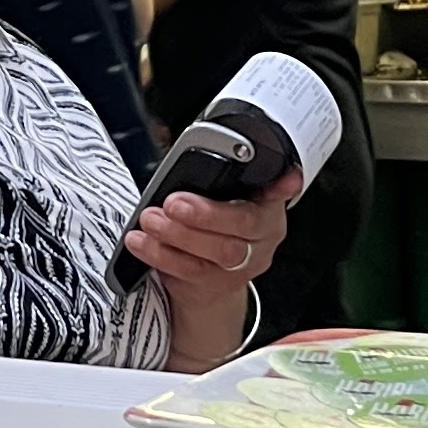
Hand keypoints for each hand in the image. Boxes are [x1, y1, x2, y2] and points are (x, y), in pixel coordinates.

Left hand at [126, 180, 292, 368]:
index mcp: (266, 206)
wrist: (209, 280)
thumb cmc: (213, 227)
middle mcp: (262, 236)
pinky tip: (142, 242)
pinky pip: (190, 270)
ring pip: (218, 251)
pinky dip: (161, 254)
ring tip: (151, 220)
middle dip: (207, 213)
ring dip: (178, 234)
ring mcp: (243, 264)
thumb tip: (185, 142)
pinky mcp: (217, 284)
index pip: (278, 191)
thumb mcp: (219, 197)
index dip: (283, 186)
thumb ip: (216, 177)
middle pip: (244, 224)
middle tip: (174, 203)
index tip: (285, 179)